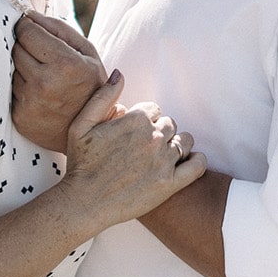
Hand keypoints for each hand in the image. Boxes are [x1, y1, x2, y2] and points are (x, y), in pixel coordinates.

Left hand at [12, 11, 108, 151]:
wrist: (91, 130)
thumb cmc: (90, 85)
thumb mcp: (87, 52)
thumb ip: (59, 29)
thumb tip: (29, 14)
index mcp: (64, 63)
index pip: (27, 31)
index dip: (28, 27)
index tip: (33, 30)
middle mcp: (44, 83)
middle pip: (16, 48)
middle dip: (25, 46)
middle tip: (41, 55)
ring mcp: (30, 102)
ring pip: (11, 68)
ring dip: (22, 67)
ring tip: (42, 75)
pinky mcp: (19, 116)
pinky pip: (10, 89)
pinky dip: (21, 87)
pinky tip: (38, 92)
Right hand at [60, 80, 205, 234]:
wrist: (83, 203)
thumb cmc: (80, 163)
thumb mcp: (81, 124)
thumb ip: (103, 96)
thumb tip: (120, 74)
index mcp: (135, 119)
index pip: (155, 109)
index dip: (145, 119)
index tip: (135, 132)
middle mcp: (153, 137)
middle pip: (170, 124)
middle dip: (160, 132)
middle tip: (145, 148)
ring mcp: (163, 161)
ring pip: (185, 141)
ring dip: (177, 145)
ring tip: (163, 156)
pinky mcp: (170, 184)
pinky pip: (197, 165)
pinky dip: (197, 160)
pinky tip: (188, 162)